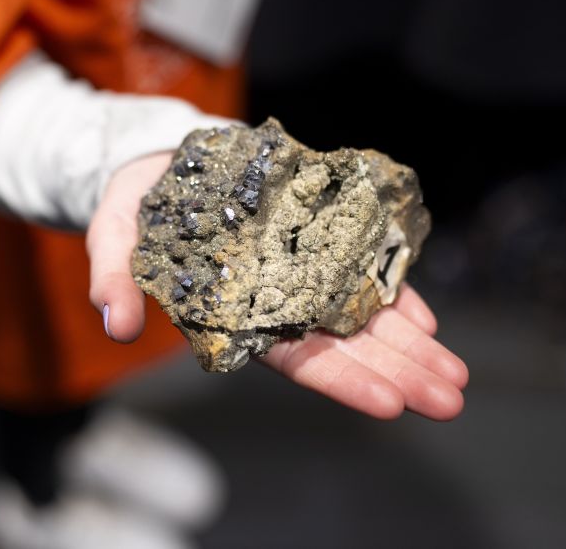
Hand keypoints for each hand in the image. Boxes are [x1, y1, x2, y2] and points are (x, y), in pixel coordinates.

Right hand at [87, 152, 467, 420]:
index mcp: (231, 313)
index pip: (291, 356)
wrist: (155, 162)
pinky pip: (358, 267)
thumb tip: (117, 325)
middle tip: (449, 397)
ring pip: (360, 312)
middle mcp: (271, 299)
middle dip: (396, 370)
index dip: (339, 378)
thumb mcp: (110, 233)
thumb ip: (113, 276)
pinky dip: (392, 290)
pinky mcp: (311, 233)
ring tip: (454, 372)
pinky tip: (427, 317)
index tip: (389, 403)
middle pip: (343, 343)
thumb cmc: (132, 206)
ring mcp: (295, 268)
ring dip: (408, 341)